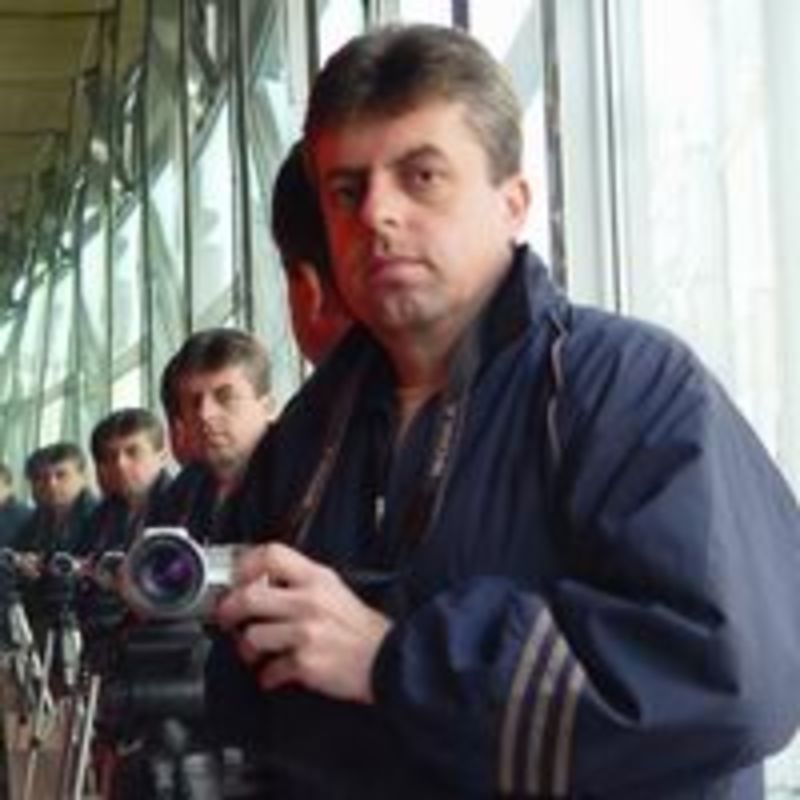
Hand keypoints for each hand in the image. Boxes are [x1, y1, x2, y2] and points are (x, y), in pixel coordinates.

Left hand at [215, 542, 390, 704]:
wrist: (388, 659)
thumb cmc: (360, 628)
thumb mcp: (334, 589)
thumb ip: (301, 581)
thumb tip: (262, 582)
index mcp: (316, 578)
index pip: (271, 555)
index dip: (246, 564)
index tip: (237, 577)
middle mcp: (308, 601)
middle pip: (249, 596)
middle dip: (229, 610)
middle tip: (227, 617)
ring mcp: (305, 632)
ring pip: (252, 636)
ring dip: (248, 649)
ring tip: (255, 652)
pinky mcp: (305, 663)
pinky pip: (269, 670)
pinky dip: (267, 676)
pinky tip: (275, 674)